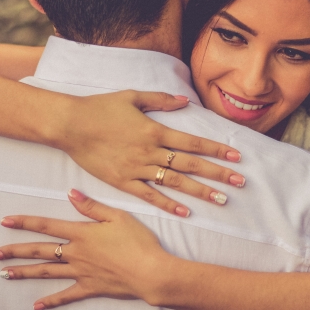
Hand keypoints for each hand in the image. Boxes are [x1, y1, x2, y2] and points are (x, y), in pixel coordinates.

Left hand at [0, 189, 170, 309]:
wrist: (150, 272)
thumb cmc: (138, 242)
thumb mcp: (118, 216)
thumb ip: (92, 207)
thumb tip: (70, 193)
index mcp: (81, 233)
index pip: (47, 226)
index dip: (25, 222)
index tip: (5, 221)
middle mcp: (76, 253)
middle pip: (40, 251)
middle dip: (15, 251)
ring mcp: (80, 272)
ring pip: (47, 272)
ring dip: (24, 272)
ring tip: (4, 274)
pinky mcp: (89, 288)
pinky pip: (66, 295)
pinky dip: (51, 301)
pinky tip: (36, 305)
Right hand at [53, 90, 243, 216]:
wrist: (70, 125)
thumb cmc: (100, 107)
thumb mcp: (132, 96)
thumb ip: (160, 100)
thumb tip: (185, 102)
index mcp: (154, 130)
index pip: (193, 142)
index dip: (216, 149)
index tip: (236, 157)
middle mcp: (149, 151)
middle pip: (190, 164)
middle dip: (217, 173)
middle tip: (240, 182)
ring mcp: (136, 168)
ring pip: (174, 182)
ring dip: (199, 191)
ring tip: (221, 199)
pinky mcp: (122, 181)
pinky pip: (149, 195)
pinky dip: (168, 204)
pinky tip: (185, 212)